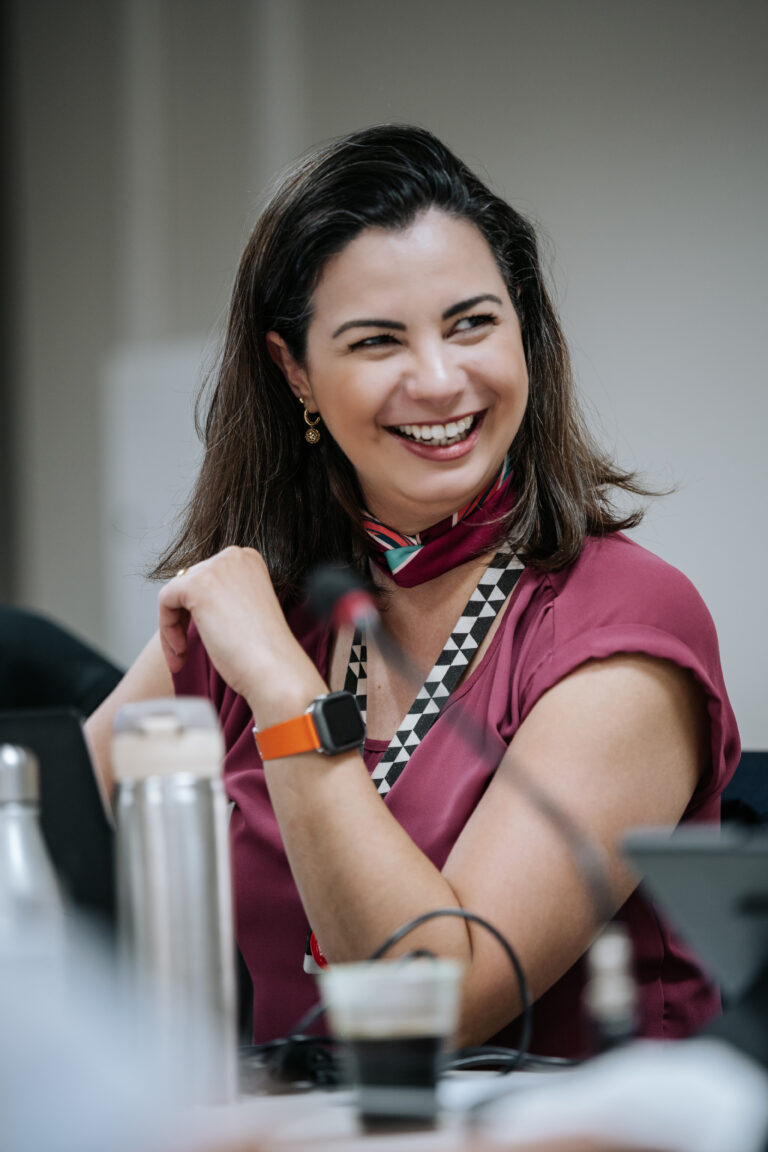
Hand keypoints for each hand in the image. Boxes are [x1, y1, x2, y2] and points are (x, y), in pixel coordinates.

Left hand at [157, 547, 325, 719]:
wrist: (274, 668)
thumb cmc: (263, 651)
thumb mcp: (244, 611)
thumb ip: (222, 597)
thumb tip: (193, 601)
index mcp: (249, 560)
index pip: (207, 578)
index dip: (198, 612)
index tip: (201, 639)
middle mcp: (234, 556)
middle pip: (189, 584)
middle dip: (183, 621)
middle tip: (185, 653)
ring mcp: (216, 567)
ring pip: (174, 594)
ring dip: (173, 628)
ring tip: (181, 657)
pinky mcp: (197, 584)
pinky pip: (165, 602)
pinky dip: (167, 630)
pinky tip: (181, 652)